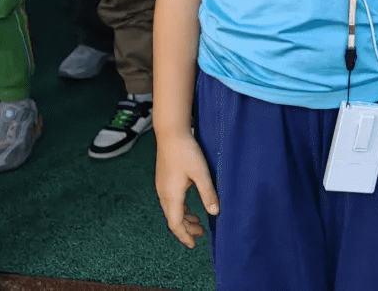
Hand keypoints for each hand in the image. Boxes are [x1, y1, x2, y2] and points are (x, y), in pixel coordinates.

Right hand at [155, 131, 219, 247]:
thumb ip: (208, 193)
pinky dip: (180, 208)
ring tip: (198, 221)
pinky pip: (170, 201)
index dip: (184, 236)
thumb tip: (215, 212)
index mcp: (172, 196)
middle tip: (200, 234)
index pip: (175, 224)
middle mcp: (163, 194)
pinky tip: (188, 205)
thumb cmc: (186, 152)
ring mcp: (162, 187)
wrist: (171, 134)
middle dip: (186, 228)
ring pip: (171, 210)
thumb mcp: (201, 174)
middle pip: (173, 219)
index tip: (194, 244)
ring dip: (184, 218)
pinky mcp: (163, 180)